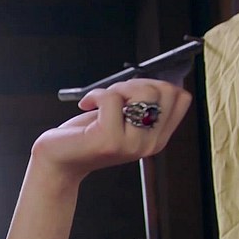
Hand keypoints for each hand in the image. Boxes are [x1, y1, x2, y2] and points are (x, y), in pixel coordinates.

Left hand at [32, 79, 192, 181]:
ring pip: (142, 92)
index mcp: (157, 138)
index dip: (156, 84)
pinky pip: (111, 98)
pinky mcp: (110, 140)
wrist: (58, 160)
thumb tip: (156, 79)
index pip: (181, 98)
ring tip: (101, 101)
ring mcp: (132, 144)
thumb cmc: (86, 135)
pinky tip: (86, 105)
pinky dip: (95, 94)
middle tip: (114, 95)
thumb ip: (142, 104)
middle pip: (165, 91)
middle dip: (137, 83)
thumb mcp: (121, 119)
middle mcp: (149, 144)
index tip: (133, 92)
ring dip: (117, 88)